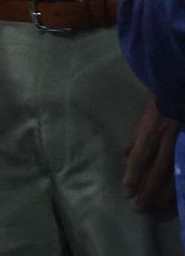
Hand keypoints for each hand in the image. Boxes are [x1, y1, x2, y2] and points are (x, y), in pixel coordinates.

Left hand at [124, 94, 179, 215]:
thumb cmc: (161, 107)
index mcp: (154, 131)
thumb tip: (126, 157)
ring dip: (165, 196)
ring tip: (156, 211)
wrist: (180, 93)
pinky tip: (177, 203)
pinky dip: (182, 190)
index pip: (142, 155)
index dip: (134, 174)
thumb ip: (136, 140)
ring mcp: (183, 146)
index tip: (128, 191)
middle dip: (149, 191)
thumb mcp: (144, 120)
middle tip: (140, 209)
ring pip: (177, 176)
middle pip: (160, 170)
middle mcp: (170, 140)